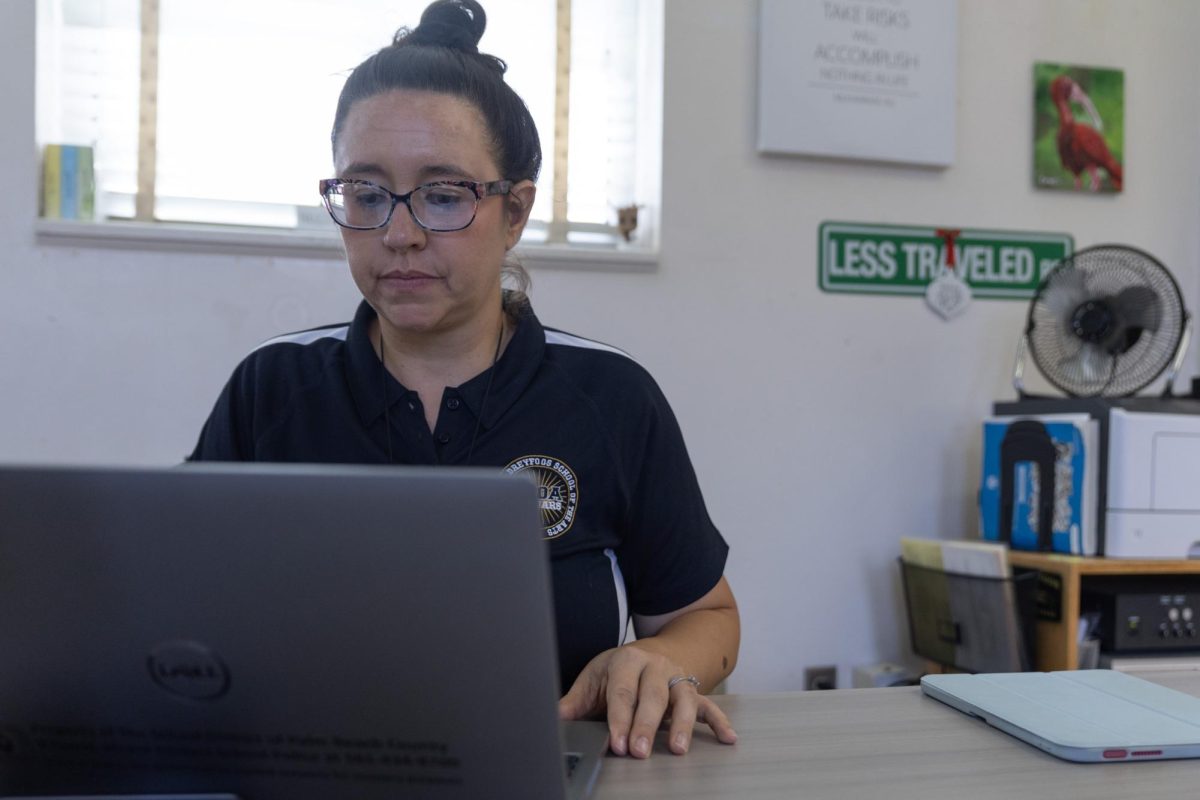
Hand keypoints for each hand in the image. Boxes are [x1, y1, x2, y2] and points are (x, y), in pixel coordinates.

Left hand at [558, 643, 737, 757]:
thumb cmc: (622, 670)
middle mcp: (655, 666)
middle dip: (646, 725)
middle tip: (639, 751)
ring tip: (677, 748)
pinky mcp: (695, 690)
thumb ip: (577, 700)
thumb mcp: (597, 677)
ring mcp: (678, 677)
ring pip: (683, 698)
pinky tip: (727, 737)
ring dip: (681, 725)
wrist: (657, 650)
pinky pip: (709, 705)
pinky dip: (719, 720)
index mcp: (627, 661)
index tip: (616, 743)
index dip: (619, 718)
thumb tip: (555, 717)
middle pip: (652, 696)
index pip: (623, 691)